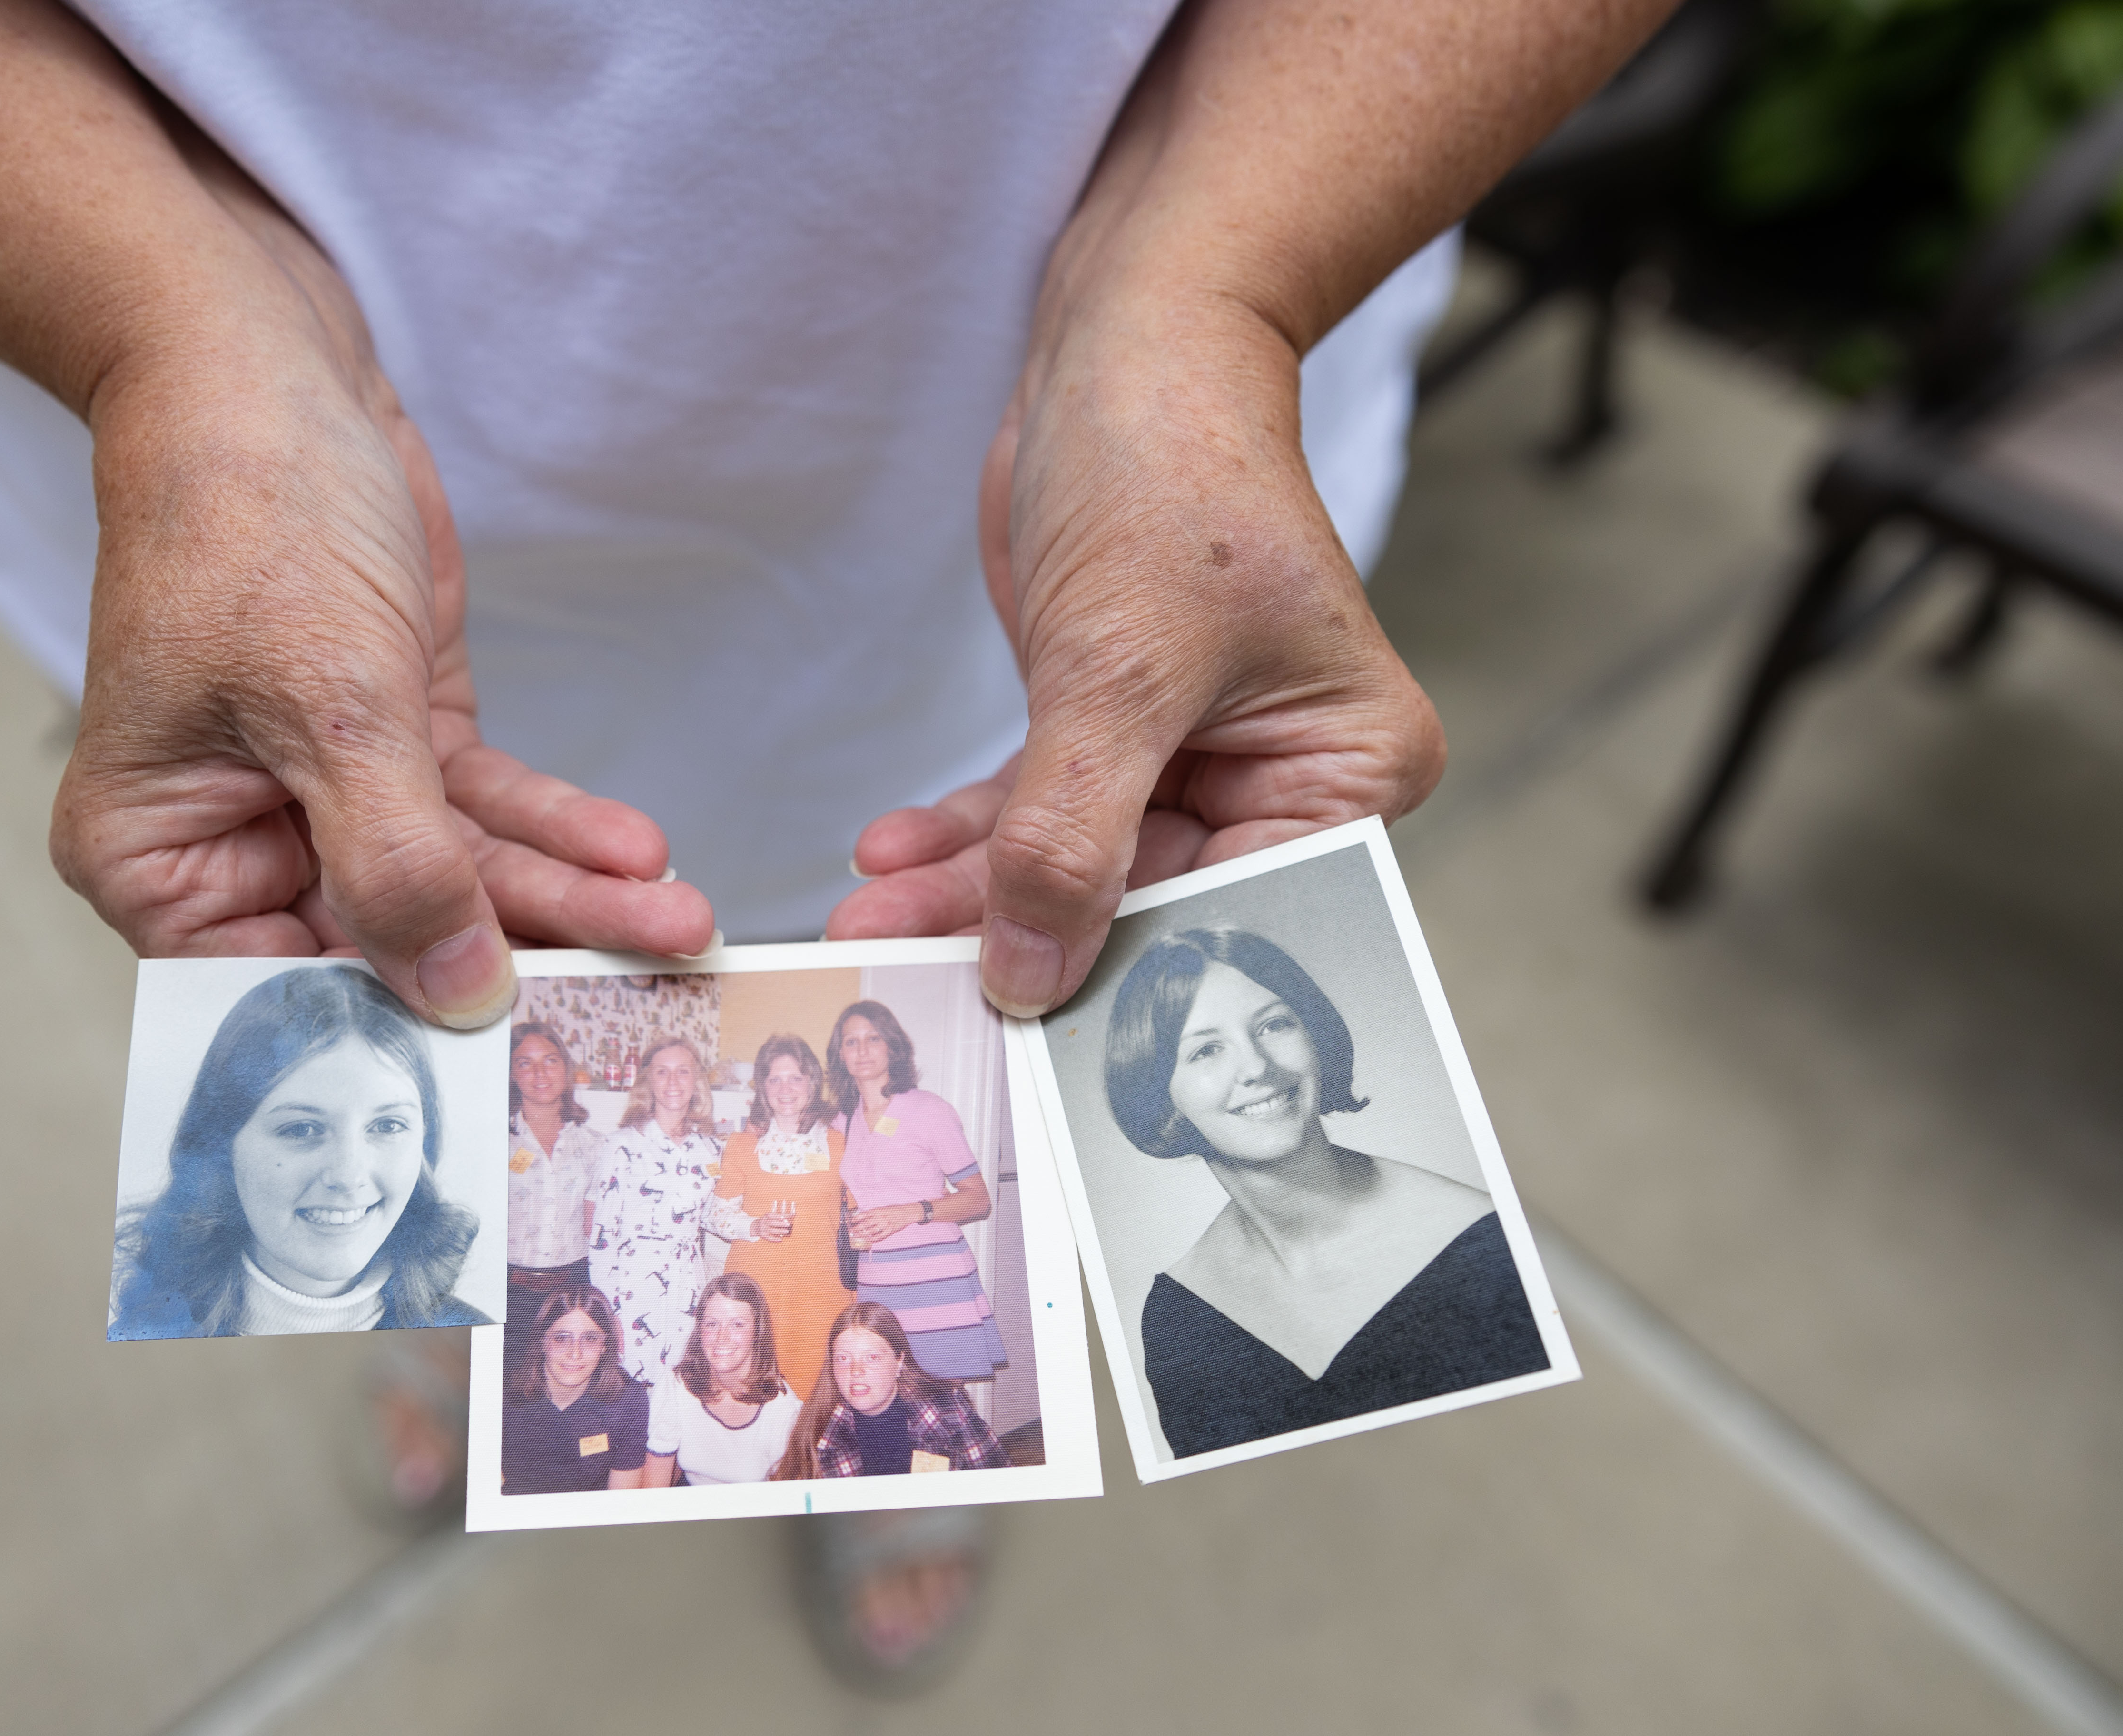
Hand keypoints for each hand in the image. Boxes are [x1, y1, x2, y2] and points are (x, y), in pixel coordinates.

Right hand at [49, 141, 713, 1025]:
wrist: (266, 376)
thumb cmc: (248, 524)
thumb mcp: (328, 705)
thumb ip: (396, 863)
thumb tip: (457, 998)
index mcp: (158, 861)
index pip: (284, 989)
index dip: (399, 1031)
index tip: (520, 1067)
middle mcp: (238, 846)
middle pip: (391, 941)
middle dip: (531, 954)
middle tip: (657, 983)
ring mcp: (323, 796)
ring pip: (461, 876)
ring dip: (575, 894)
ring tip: (681, 919)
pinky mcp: (397, 741)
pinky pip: (488, 809)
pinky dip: (562, 825)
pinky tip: (640, 851)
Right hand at [756, 1210, 794, 1241]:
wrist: (757, 1227)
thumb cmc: (769, 1221)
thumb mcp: (772, 1217)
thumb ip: (782, 1216)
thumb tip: (794, 1214)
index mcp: (766, 1216)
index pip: (770, 1215)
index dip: (777, 1216)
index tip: (784, 1217)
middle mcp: (763, 1222)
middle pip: (772, 1223)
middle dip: (780, 1224)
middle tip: (788, 1224)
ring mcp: (763, 1229)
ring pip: (771, 1230)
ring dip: (779, 1231)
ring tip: (787, 1231)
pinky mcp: (763, 1235)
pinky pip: (769, 1238)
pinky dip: (775, 1239)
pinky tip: (781, 1239)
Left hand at [829, 293, 1441, 1010]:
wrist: (1125, 349)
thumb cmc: (1170, 475)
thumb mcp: (1116, 670)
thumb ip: (1071, 835)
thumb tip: (1029, 976)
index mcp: (1349, 772)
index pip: (1237, 913)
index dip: (1129, 978)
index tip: (1022, 1031)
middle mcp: (1285, 781)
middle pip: (1146, 904)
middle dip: (1016, 934)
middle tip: (899, 973)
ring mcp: (1197, 761)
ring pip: (1074, 866)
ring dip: (966, 892)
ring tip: (865, 919)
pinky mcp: (1116, 730)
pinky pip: (1037, 813)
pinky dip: (964, 834)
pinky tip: (889, 856)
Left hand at [847, 1205, 918, 1245]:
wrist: (907, 1213)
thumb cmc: (894, 1210)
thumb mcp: (883, 1208)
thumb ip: (874, 1212)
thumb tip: (863, 1216)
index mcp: (878, 1210)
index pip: (864, 1215)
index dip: (856, 1219)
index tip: (851, 1222)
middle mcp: (880, 1217)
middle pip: (865, 1224)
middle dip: (857, 1229)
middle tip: (851, 1232)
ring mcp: (885, 1225)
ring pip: (871, 1232)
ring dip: (863, 1235)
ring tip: (857, 1236)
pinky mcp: (890, 1231)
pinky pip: (880, 1237)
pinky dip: (873, 1239)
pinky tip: (869, 1240)